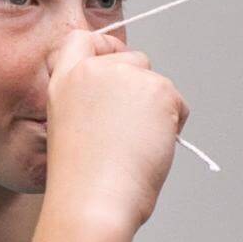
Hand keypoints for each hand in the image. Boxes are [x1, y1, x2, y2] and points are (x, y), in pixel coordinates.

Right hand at [41, 28, 190, 236]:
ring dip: (158, 110)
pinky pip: (178, 103)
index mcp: (64, 81)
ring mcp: (126, 76)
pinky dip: (174, 125)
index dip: (104, 47)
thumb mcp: (71, 129)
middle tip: (134, 127)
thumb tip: (127, 103)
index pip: (81, 40)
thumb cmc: (82, 182)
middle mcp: (92, 70)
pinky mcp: (157, 89)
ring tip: (136, 146)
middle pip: (133, 58)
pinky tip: (152, 148)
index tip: (116, 62)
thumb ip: (92, 104)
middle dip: (142, 86)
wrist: (93, 201)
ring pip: (158, 83)